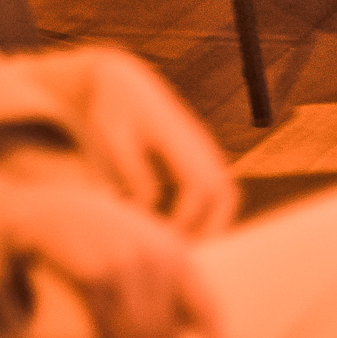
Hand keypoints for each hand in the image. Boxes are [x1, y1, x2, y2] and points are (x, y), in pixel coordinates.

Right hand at [1, 186, 225, 337]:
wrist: (55, 216)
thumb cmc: (105, 246)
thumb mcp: (142, 263)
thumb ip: (163, 305)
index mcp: (179, 254)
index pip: (207, 307)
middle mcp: (158, 257)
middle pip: (167, 333)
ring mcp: (126, 264)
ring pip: (137, 337)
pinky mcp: (94, 274)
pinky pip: (107, 330)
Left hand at [72, 52, 237, 239]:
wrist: (119, 81)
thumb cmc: (111, 110)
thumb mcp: (114, 140)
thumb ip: (134, 173)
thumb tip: (150, 207)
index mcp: (182, 140)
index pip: (201, 188)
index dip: (186, 220)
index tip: (161, 242)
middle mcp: (201, 145)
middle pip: (225, 194)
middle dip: (210, 228)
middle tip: (182, 256)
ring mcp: (203, 149)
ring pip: (224, 193)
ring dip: (211, 222)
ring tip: (183, 248)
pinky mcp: (197, 154)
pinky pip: (214, 188)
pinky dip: (205, 212)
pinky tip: (177, 229)